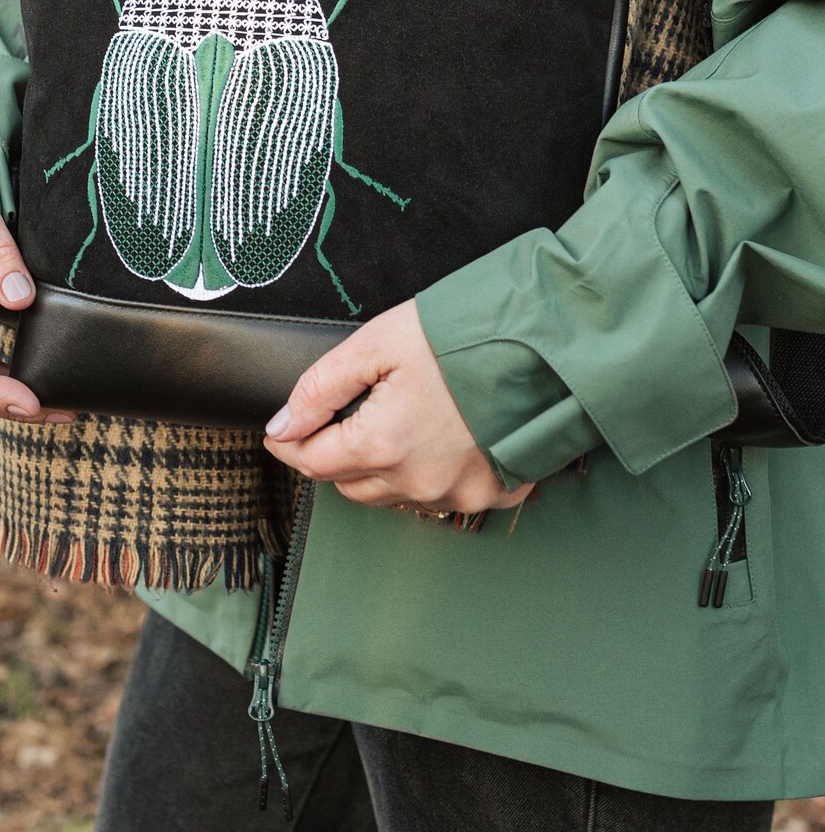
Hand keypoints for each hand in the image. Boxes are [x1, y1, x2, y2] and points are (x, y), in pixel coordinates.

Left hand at [263, 299, 532, 514]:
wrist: (549, 345)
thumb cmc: (466, 336)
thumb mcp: (377, 344)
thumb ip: (320, 387)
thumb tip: (283, 423)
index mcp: (384, 446)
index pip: (312, 462)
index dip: (289, 442)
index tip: (282, 430)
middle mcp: (419, 482)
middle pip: (350, 485)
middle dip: (336, 454)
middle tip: (345, 414)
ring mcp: (460, 494)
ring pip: (395, 494)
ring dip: (384, 467)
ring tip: (399, 417)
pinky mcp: (495, 494)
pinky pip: (445, 495)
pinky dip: (432, 471)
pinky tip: (442, 436)